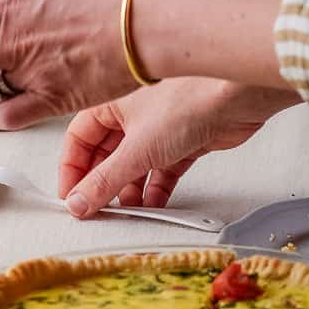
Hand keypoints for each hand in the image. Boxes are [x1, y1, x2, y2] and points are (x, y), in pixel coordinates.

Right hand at [58, 77, 284, 217]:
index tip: (71, 197)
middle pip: (106, 155)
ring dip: (130, 190)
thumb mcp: (137, 149)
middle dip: (103, 183)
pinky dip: (157, 188)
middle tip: (99, 209)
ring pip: (135, 165)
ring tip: (128, 212)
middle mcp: (132, 115)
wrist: (236, 96)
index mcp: (110, 105)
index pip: (79, 140)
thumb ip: (106, 181)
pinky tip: (154, 205)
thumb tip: (79, 202)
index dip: (73, 169)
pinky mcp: (183, 142)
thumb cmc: (187, 100)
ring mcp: (158, 129)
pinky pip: (162, 170)